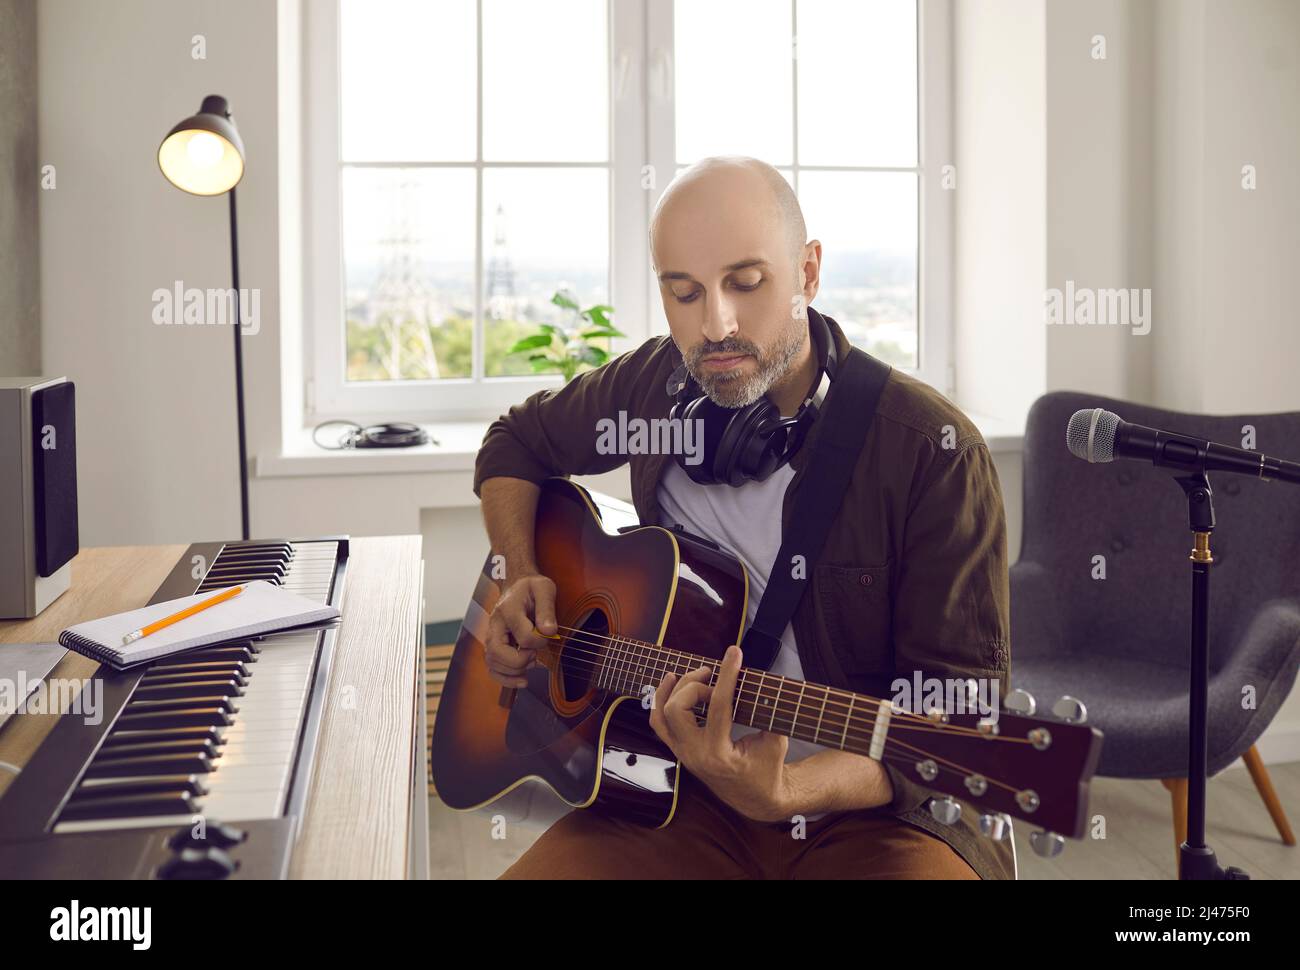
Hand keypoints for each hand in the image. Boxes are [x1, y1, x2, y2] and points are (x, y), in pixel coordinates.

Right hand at [483, 573, 557, 687]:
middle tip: (535, 654)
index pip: (522, 636)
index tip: (548, 634)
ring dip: (514, 671)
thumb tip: (549, 632)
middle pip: (497, 653)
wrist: (517, 586)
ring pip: (493, 664)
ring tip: (531, 663)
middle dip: (520, 660)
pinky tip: (523, 679)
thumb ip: (547, 609)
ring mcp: (492, 637)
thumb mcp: (544, 589)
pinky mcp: (494, 647)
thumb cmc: (531, 588)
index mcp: (508, 610)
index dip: (539, 641)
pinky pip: (493, 669)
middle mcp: (495, 625)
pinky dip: (506, 679)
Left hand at [648, 644, 794, 822]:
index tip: (735, 652)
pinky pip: (658, 723)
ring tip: (698, 674)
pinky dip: (661, 699)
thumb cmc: (768, 768)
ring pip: (662, 714)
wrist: (756, 798)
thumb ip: (767, 712)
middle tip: (716, 678)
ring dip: (675, 689)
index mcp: (720, 755)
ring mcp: (683, 754)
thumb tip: (758, 681)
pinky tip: (672, 682)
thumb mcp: (776, 740)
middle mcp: (695, 755)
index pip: (718, 705)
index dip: (727, 674)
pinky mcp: (679, 751)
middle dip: (695, 685)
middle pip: (677, 709)